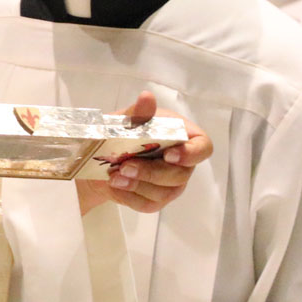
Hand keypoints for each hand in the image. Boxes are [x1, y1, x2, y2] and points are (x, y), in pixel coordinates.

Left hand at [76, 90, 212, 212]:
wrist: (98, 160)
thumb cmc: (118, 134)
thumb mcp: (123, 121)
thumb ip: (138, 113)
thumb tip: (147, 98)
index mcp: (181, 136)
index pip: (203, 147)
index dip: (191, 153)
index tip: (169, 154)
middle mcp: (182, 162)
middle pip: (180, 174)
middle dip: (152, 172)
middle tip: (125, 166)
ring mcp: (170, 184)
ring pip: (164, 192)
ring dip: (138, 185)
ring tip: (114, 177)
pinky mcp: (155, 200)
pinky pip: (148, 204)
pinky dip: (130, 196)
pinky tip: (115, 186)